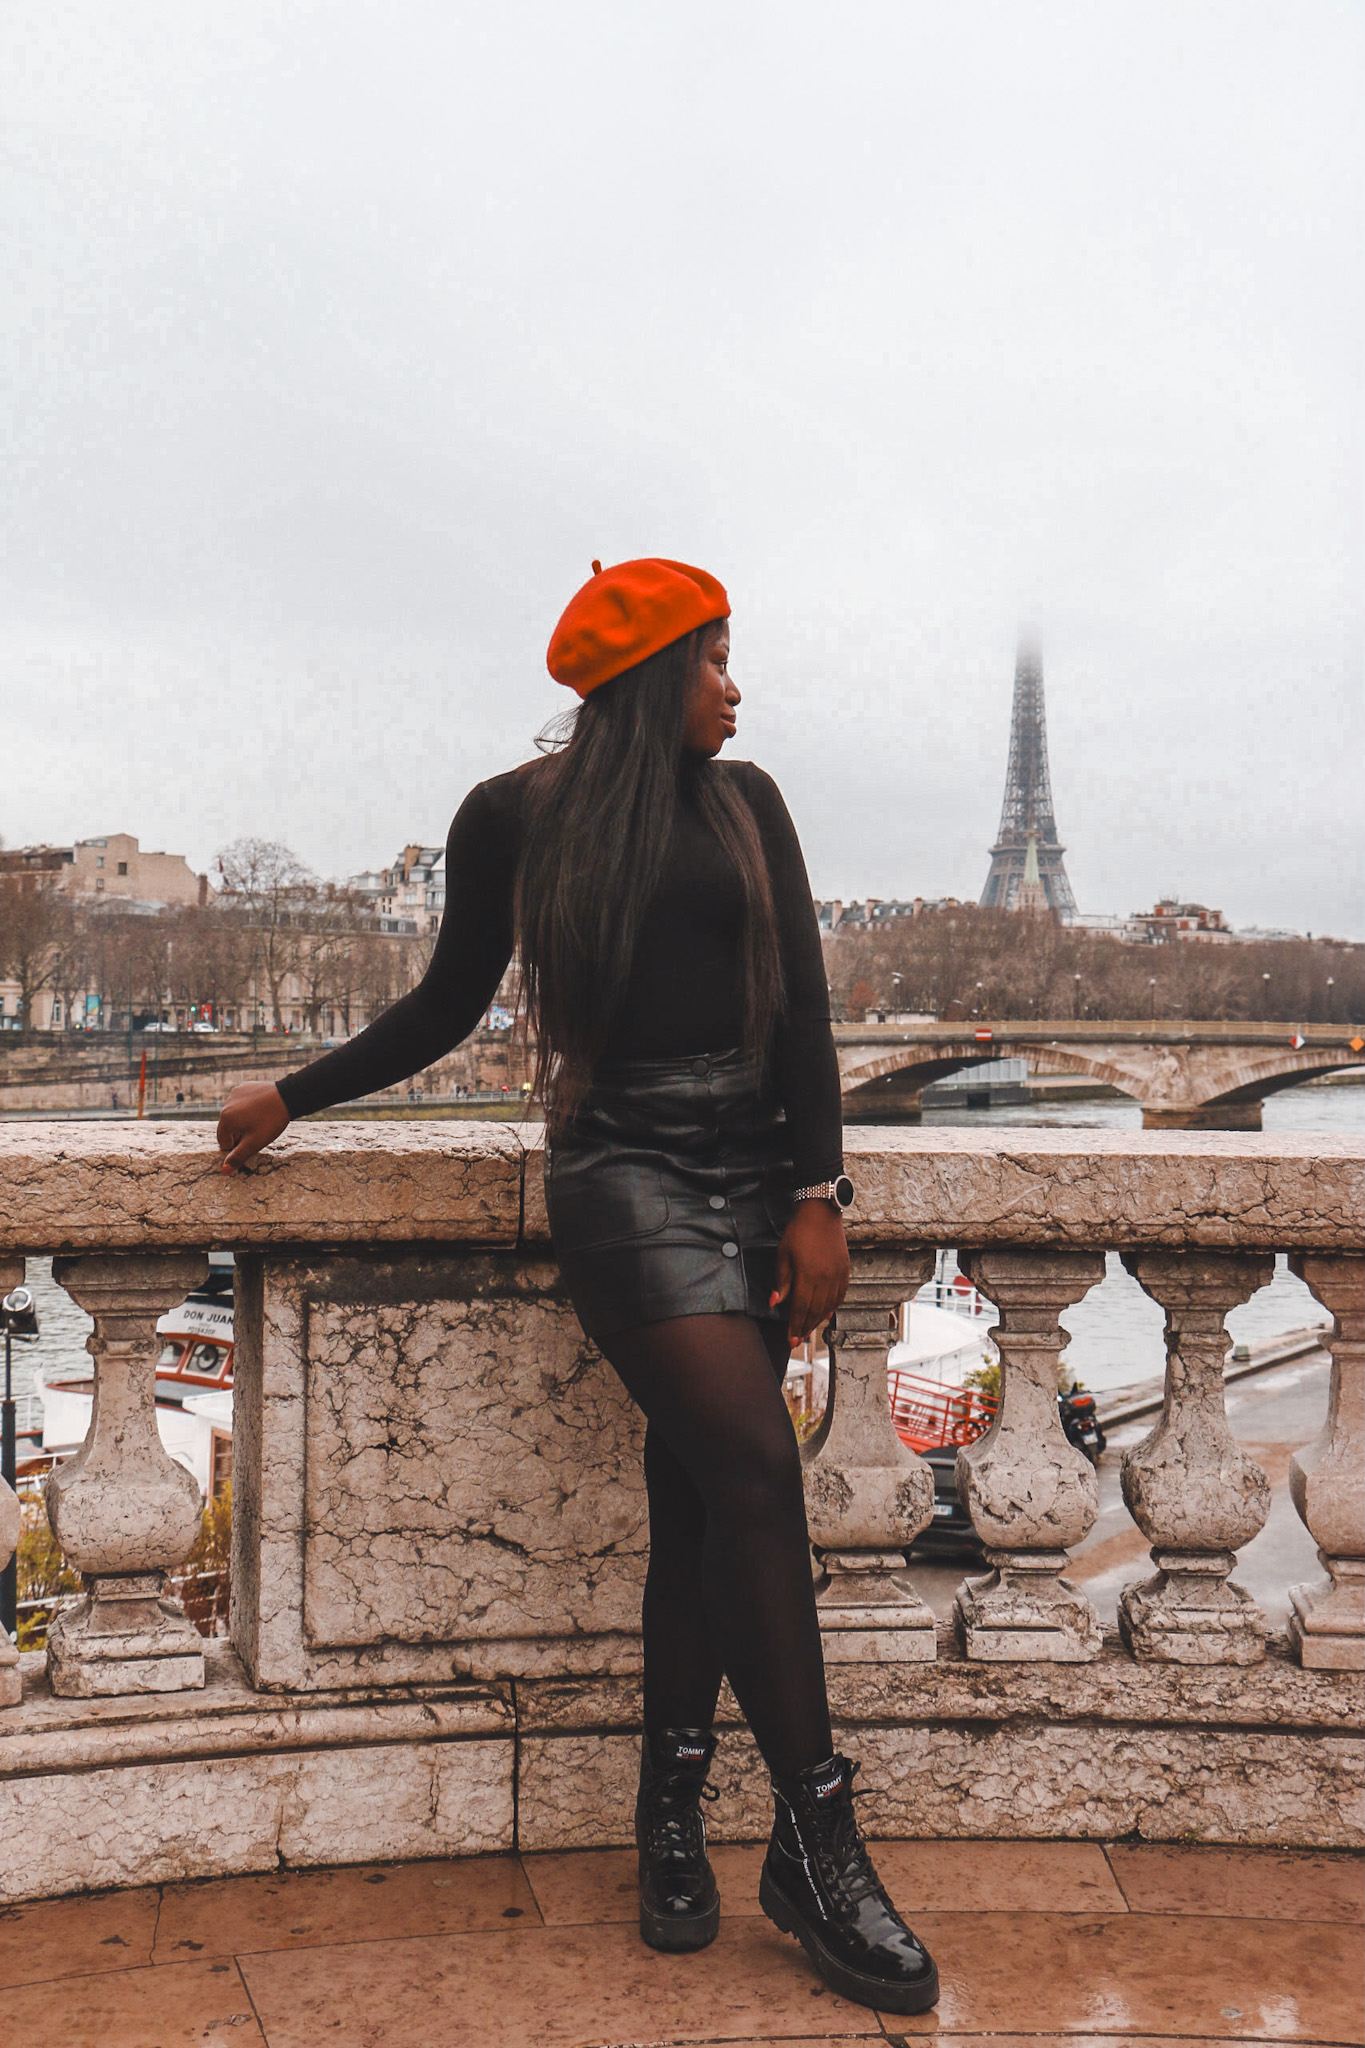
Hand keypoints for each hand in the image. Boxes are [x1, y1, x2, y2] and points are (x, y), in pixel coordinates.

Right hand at [216, 1083, 289, 1173]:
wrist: (288, 1096)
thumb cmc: (271, 1121)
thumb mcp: (255, 1143)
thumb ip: (238, 1157)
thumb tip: (223, 1171)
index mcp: (226, 1118)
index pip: (223, 1141)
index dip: (235, 1147)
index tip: (250, 1145)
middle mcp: (226, 1104)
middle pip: (227, 1127)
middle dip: (238, 1134)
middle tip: (255, 1135)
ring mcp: (235, 1093)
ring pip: (234, 1114)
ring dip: (242, 1121)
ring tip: (259, 1123)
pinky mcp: (244, 1087)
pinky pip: (241, 1102)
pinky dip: (247, 1108)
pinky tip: (260, 1111)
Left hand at [770, 1200, 850, 1346]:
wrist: (822, 1213)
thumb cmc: (798, 1232)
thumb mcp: (783, 1255)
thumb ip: (782, 1281)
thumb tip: (775, 1303)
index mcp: (808, 1275)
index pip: (801, 1308)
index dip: (795, 1326)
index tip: (789, 1340)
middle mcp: (825, 1279)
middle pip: (815, 1311)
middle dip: (805, 1328)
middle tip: (797, 1341)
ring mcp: (837, 1275)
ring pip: (829, 1306)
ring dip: (818, 1320)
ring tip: (808, 1330)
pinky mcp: (845, 1270)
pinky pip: (840, 1296)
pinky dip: (832, 1308)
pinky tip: (826, 1314)